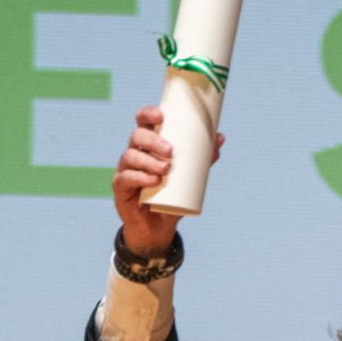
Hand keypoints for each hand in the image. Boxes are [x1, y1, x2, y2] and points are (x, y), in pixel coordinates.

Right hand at [110, 105, 222, 257]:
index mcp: (148, 144)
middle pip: (137, 136)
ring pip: (131, 156)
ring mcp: (125, 170)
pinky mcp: (120, 188)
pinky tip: (153, 181)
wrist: (157, 227)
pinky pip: (126, 178)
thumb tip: (221, 138)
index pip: (143, 122)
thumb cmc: (171, 195)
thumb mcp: (190, 176)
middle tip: (171, 151)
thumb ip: (203, 158)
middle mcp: (134, 153)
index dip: (148, 114)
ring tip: (166, 170)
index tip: (161, 116)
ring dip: (148, 161)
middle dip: (153, 141)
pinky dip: (140, 178)